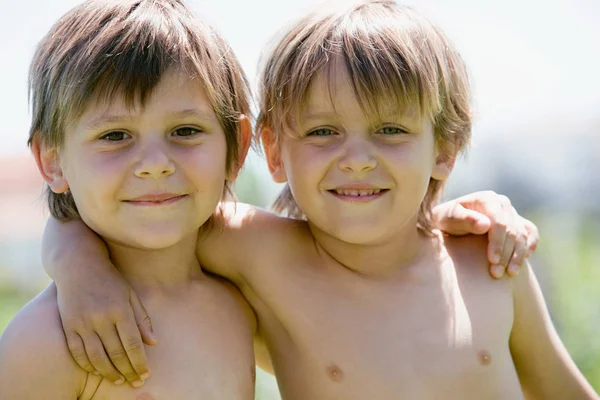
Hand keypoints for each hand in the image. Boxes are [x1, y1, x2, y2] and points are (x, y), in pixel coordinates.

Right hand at [55, 265, 156, 386]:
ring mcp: (82, 323)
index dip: (139, 362)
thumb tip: (153, 343)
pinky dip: (87, 365)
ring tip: (119, 380)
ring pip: (97, 357)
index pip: (132, 344)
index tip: (145, 374)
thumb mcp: (130, 294)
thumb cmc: (110, 280)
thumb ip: (142, 319)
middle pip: (116, 353)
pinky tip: (97, 371)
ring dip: (108, 373)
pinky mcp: (68, 326)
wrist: (78, 265)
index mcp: (120, 309)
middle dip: (127, 371)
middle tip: (135, 381)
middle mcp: (101, 318)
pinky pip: (77, 352)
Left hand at [433, 191, 538, 278]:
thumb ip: (464, 220)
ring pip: (522, 234)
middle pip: (512, 230)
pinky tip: (525, 259)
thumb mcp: (448, 219)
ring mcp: (511, 213)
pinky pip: (531, 233)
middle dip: (505, 254)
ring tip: (510, 273)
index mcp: (486, 199)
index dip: (498, 242)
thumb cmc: (447, 221)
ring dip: (518, 256)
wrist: (450, 223)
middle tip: (496, 274)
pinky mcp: (518, 222)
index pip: (499, 222)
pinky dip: (530, 245)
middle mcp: (502, 203)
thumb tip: (485, 224)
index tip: (492, 261)